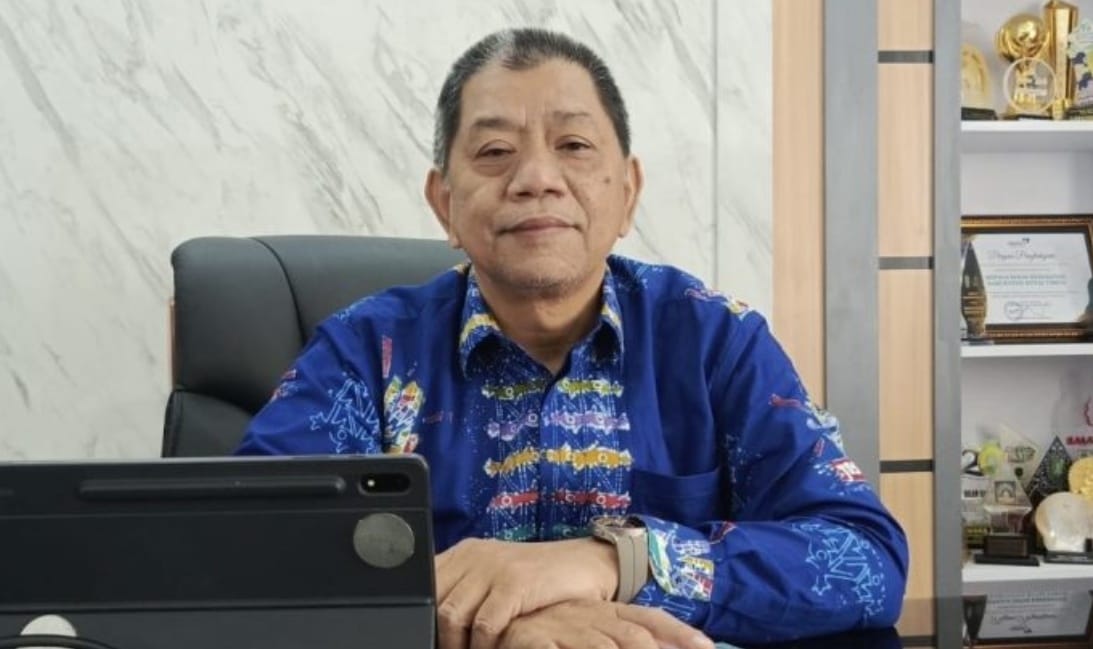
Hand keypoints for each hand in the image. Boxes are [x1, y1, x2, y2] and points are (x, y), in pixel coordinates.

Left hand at [436, 537, 618, 648]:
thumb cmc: (540, 580)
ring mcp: (495, 568)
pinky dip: (483, 646)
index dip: (423, 618)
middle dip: (439, 638)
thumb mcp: (497, 578)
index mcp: (465, 553)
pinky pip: (485, 624)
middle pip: (435, 604)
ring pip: (454, 616)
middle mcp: (475, 556)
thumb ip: (469, 593)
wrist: (588, 565)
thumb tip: (437, 626)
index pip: (425, 585)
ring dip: (459, 646)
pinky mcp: (516, 583)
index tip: (429, 639)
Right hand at [498, 600, 714, 648]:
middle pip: (631, 637)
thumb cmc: (553, 628)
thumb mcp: (592, 629)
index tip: (707, 648)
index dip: (678, 633)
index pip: (649, 619)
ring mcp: (561, 627)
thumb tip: (668, 645)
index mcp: (605, 611)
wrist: (500, 616)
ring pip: (599, 645)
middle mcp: (588, 616)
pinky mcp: (531, 639)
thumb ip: (624, 637)